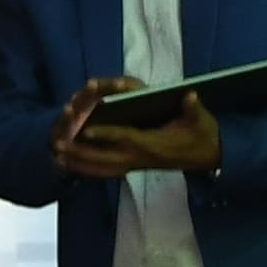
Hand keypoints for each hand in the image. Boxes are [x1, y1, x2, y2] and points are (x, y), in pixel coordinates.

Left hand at [51, 81, 221, 183]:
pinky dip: (88, 169)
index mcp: (154, 145)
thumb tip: (189, 95)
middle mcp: (141, 157)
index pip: (127, 139)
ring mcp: (136, 164)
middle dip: (81, 153)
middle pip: (106, 158)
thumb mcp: (202, 120)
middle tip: (58, 146)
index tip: (87, 130)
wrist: (209, 156)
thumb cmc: (203, 135)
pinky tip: (72, 166)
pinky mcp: (134, 166)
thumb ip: (193, 109)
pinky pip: (107, 171)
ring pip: (103, 168)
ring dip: (80, 164)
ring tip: (57, 158)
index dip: (108, 134)